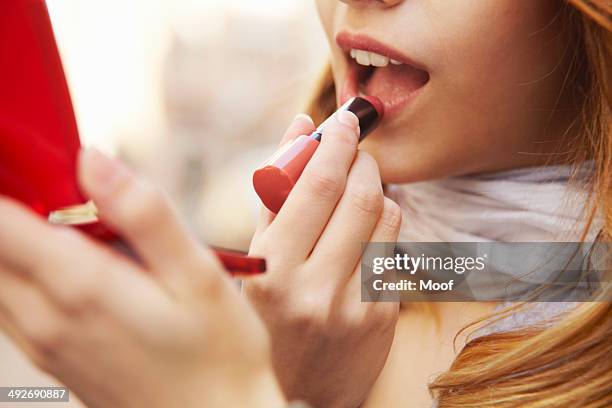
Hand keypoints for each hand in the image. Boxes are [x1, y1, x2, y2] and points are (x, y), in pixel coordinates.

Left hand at [0, 150, 283, 407]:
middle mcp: (45, 315)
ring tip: (67, 214)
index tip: (23, 150)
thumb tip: (93, 159)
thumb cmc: (219, 353)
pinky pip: (8, 299)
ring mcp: (42, 340)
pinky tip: (65, 255)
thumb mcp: (199, 276)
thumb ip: (145, 215)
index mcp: (80, 285)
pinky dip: (19, 264)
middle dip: (10, 198)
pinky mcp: (50, 354)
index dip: (5, 175)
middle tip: (47, 173)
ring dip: (13, 234)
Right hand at [244, 112, 401, 407]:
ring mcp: (353, 306)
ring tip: (359, 188)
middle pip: (359, 196)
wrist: (298, 389)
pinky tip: (367, 229)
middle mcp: (313, 289)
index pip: (314, 188)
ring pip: (386, 216)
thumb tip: (300, 126)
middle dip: (362, 160)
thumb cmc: (267, 315)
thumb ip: (275, 191)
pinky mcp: (382, 317)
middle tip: (355, 148)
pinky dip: (384, 224)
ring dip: (377, 189)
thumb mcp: (257, 258)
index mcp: (271, 270)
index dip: (334, 145)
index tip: (343, 120)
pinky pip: (394, 247)